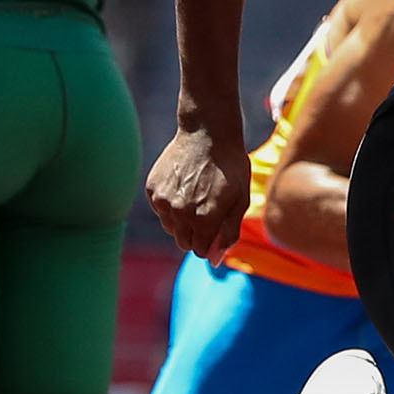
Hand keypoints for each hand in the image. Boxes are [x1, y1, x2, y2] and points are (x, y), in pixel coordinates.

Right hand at [147, 123, 249, 264]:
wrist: (207, 132)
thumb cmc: (230, 167)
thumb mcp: (240, 201)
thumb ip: (228, 234)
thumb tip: (213, 261)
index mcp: (204, 219)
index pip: (200, 251)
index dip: (210, 240)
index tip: (216, 224)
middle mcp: (180, 212)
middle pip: (183, 242)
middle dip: (196, 233)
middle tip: (207, 209)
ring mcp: (163, 200)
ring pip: (170, 228)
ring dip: (182, 220)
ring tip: (195, 195)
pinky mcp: (153, 189)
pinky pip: (161, 210)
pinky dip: (170, 204)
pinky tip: (183, 185)